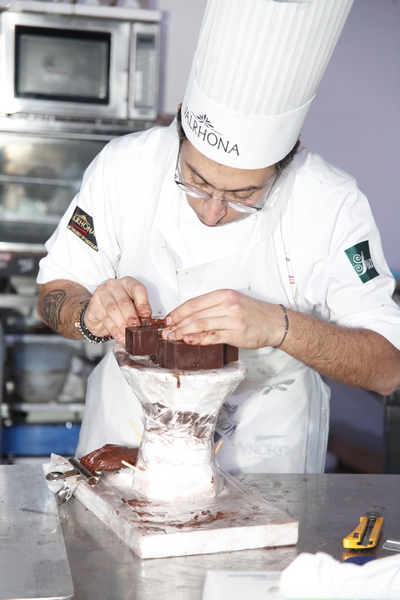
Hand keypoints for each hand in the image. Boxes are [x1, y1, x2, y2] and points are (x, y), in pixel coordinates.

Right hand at [84, 277, 151, 341]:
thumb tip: (147, 321)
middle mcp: (114, 285)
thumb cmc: (119, 309)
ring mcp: (102, 293)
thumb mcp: (132, 307)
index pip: (137, 288)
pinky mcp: (93, 304)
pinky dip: (113, 328)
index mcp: (128, 283)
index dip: (143, 302)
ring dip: (121, 324)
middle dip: (131, 316)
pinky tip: (118, 335)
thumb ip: (139, 311)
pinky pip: (104, 317)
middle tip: (135, 327)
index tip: (146, 314)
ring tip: (127, 334)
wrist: (99, 314)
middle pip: (124, 301)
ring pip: (113, 309)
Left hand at [162, 289, 283, 348]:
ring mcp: (232, 319)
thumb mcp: (233, 302)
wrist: (275, 322)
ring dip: (184, 332)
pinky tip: (189, 341)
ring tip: (173, 338)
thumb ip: (213, 307)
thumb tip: (189, 317)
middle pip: (195, 314)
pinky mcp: (236, 334)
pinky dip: (199, 339)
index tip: (168, 319)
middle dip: (177, 324)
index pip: (194, 302)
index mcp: (224, 294)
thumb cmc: (253, 313)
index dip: (178, 312)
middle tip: (166, 332)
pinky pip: (213, 336)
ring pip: (201, 325)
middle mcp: (227, 304)